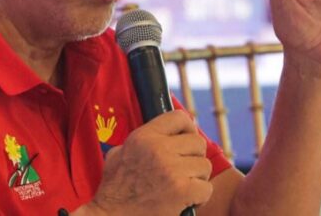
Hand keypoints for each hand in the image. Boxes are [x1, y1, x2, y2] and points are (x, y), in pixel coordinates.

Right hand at [80, 110, 212, 214]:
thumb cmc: (114, 190)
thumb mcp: (118, 154)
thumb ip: (140, 141)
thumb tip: (159, 133)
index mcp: (144, 137)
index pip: (179, 117)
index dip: (188, 128)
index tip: (187, 141)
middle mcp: (158, 148)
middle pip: (198, 142)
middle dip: (194, 158)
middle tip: (184, 171)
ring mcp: (171, 169)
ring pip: (204, 166)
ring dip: (197, 179)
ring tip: (182, 188)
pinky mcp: (182, 190)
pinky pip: (206, 188)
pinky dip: (200, 198)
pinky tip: (186, 202)